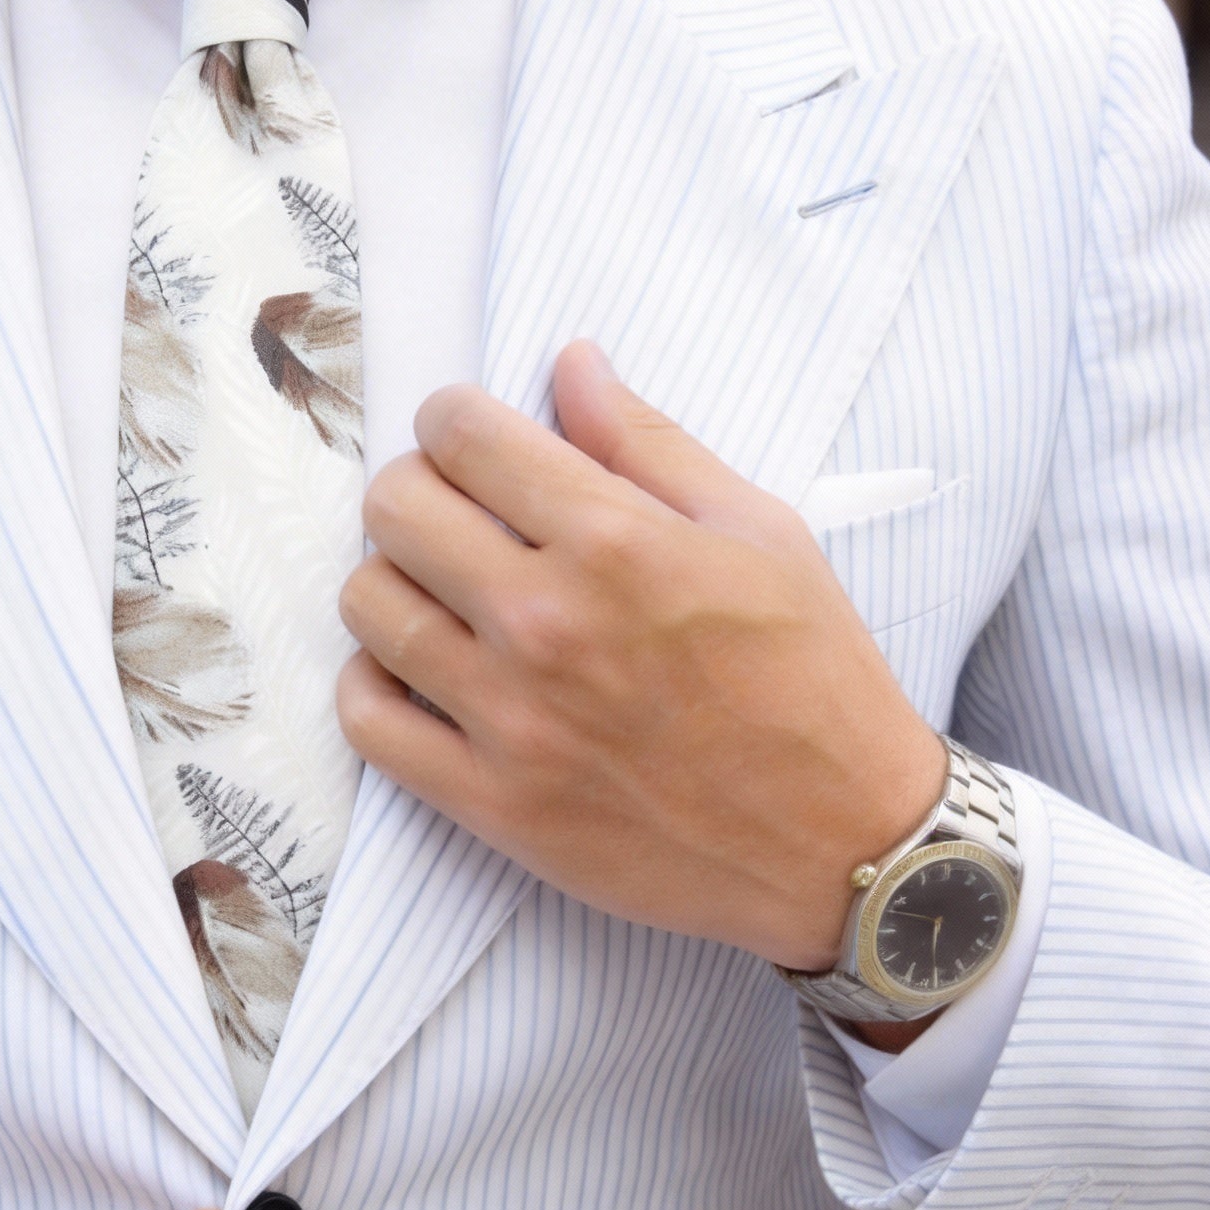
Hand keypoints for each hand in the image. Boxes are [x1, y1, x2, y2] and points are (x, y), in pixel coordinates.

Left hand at [337, 341, 945, 975]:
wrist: (842, 846)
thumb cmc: (812, 682)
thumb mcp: (760, 533)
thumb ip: (649, 444)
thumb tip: (572, 363)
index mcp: (615, 542)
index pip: (461, 435)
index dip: (454, 420)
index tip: (472, 440)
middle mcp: (547, 622)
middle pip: (395, 509)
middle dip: (416, 490)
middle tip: (454, 514)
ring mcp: (509, 718)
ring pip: (368, 605)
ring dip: (392, 582)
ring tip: (440, 593)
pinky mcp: (489, 801)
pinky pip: (367, 719)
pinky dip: (374, 684)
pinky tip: (419, 672)